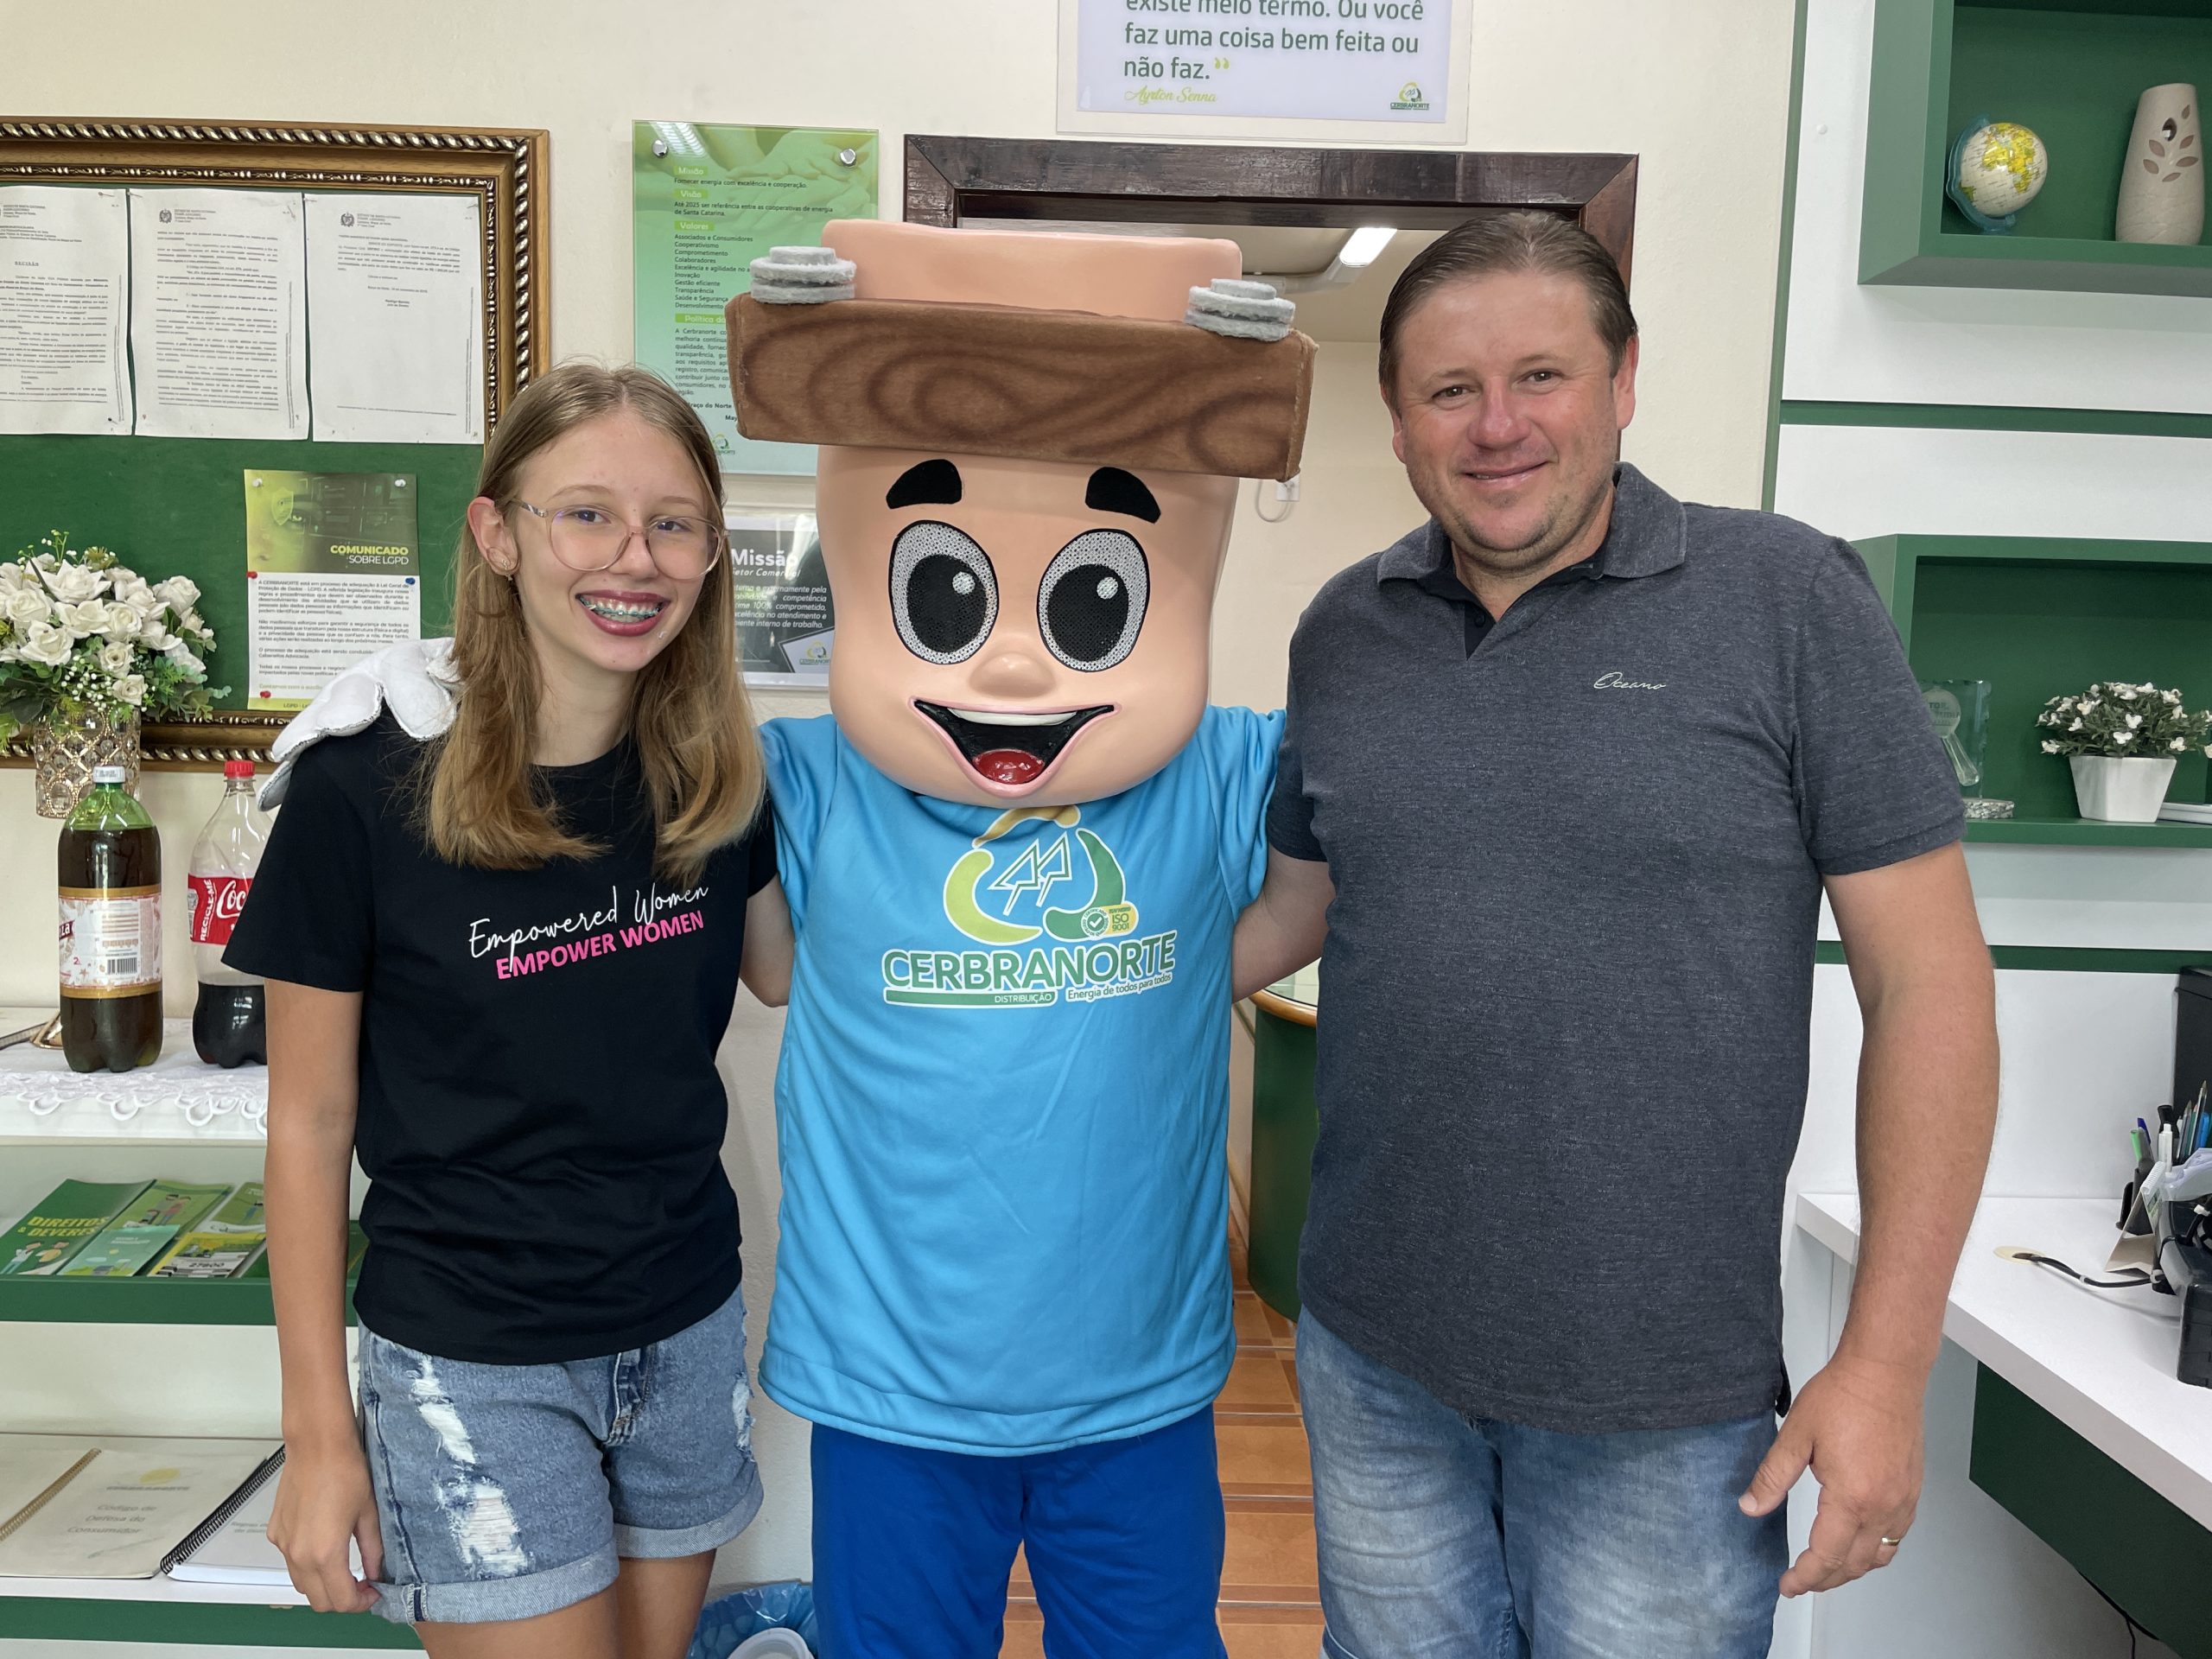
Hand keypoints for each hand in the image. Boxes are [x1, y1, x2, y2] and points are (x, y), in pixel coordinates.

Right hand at [267, 1442, 384, 1612]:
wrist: (317, 1445)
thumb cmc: (345, 1471)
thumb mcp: (369, 1513)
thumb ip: (373, 1550)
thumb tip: (376, 1572)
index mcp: (325, 1553)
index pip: (341, 1600)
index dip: (361, 1603)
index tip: (372, 1592)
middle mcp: (299, 1555)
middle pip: (318, 1601)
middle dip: (341, 1599)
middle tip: (361, 1584)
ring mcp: (284, 1545)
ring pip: (301, 1584)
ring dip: (322, 1585)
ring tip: (344, 1567)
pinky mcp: (276, 1532)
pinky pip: (290, 1561)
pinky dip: (306, 1565)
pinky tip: (324, 1545)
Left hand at [1738, 1353, 1925, 1596]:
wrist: (1885, 1371)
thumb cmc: (1845, 1395)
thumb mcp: (1795, 1436)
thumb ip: (1772, 1477)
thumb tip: (1751, 1507)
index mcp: (1852, 1498)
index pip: (1826, 1556)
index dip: (1805, 1577)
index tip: (1788, 1584)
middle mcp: (1884, 1506)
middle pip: (1855, 1564)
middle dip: (1826, 1579)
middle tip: (1801, 1581)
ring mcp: (1903, 1499)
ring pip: (1881, 1555)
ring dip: (1853, 1568)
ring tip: (1827, 1568)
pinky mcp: (1912, 1489)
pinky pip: (1897, 1535)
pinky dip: (1877, 1550)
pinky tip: (1860, 1542)